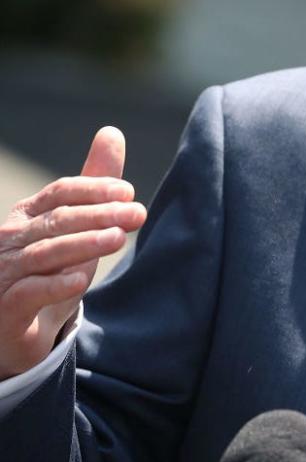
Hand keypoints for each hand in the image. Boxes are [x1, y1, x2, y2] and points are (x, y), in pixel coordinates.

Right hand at [0, 127, 146, 379]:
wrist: (16, 329)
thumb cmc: (49, 269)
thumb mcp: (76, 225)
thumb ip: (94, 183)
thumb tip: (112, 132)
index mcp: (29, 214)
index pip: (61, 192)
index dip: (95, 189)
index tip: (129, 192)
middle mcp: (12, 239)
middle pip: (58, 219)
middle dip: (100, 214)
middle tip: (137, 213)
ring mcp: (4, 272)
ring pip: (45, 253)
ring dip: (83, 244)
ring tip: (118, 239)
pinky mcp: (6, 307)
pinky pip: (29, 293)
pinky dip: (54, 286)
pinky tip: (80, 282)